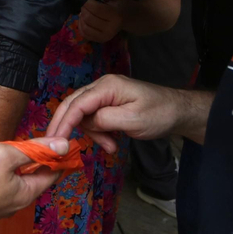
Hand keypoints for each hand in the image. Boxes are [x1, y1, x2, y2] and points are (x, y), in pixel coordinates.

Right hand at [44, 75, 200, 152]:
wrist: (178, 112)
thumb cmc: (159, 114)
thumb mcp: (133, 120)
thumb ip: (105, 120)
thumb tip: (85, 123)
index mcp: (107, 87)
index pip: (77, 104)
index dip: (63, 122)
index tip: (54, 141)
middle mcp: (102, 87)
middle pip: (73, 105)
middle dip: (66, 126)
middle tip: (56, 147)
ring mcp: (106, 95)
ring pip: (84, 115)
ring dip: (93, 134)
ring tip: (110, 147)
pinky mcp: (110, 104)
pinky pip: (95, 119)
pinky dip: (100, 132)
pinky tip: (111, 143)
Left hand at [76, 0, 126, 43]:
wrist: (130, 18)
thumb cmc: (120, 4)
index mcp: (116, 15)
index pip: (96, 9)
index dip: (87, 2)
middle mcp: (111, 28)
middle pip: (89, 18)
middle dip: (83, 9)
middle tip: (84, 4)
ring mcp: (105, 36)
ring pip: (85, 27)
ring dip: (81, 17)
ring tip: (84, 11)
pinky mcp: (100, 40)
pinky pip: (84, 34)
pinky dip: (81, 26)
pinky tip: (83, 19)